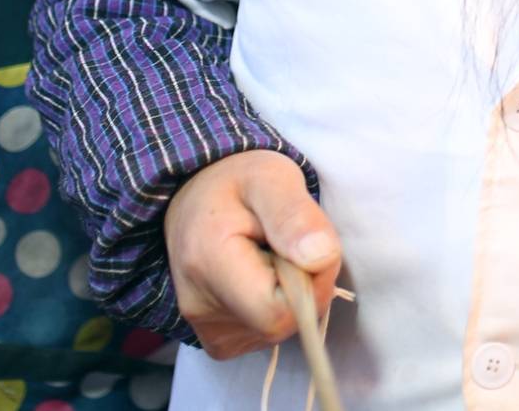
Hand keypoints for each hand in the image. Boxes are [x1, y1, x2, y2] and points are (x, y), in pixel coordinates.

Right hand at [164, 149, 342, 360]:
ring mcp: (204, 328)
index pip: (279, 310)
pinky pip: (264, 335)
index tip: (306, 245)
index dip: (310, 283)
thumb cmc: (238, 181)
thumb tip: (321, 258)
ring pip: (277, 330)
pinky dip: (275, 309)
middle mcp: (199, 306)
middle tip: (289, 245)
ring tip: (269, 255)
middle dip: (304, 287)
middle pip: (281, 323)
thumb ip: (294, 215)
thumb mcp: (271, 178)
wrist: (197, 195)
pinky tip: (259, 277)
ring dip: (290, 296)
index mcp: (208, 262)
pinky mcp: (216, 339)